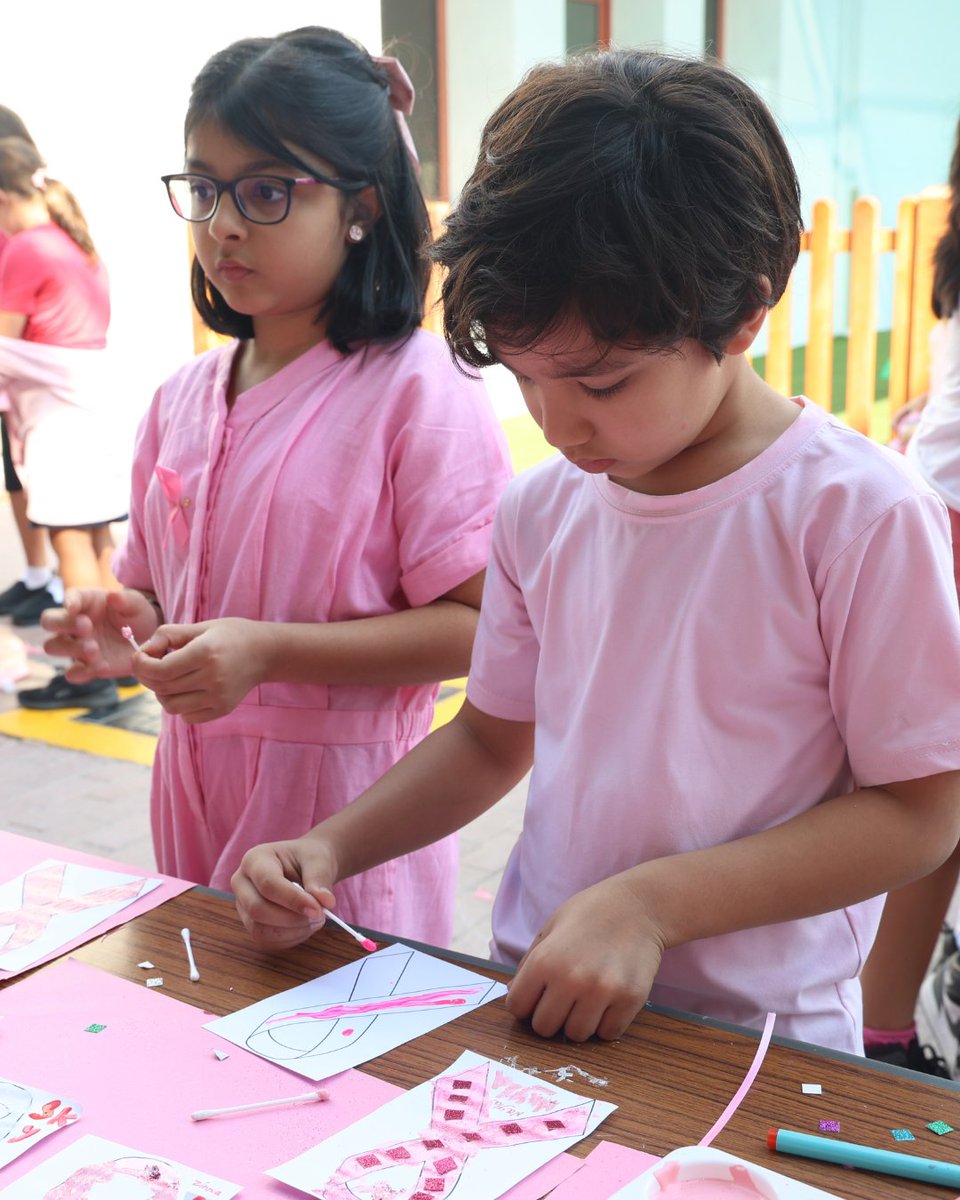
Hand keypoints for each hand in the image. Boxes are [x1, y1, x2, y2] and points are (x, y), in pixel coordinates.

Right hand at [41, 589, 158, 681]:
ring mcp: (76, 645)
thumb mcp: (136, 604)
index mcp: (85, 602)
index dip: (69, 602)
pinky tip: (103, 667)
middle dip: (62, 624)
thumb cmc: (137, 615)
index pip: (69, 598)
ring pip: (53, 646)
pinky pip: (72, 673)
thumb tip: (113, 596)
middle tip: (87, 627)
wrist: (148, 639)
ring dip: (70, 648)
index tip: (74, 608)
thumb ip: (125, 600)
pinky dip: (83, 672)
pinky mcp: (86, 666)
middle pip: (49, 621)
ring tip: (94, 649)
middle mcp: (74, 623)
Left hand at [135, 617, 264, 722]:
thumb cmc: (230, 635)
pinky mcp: (223, 709)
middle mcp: (213, 678)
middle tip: (151, 665)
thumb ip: (168, 635)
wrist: (266, 653)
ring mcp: (219, 697)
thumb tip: (142, 651)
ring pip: (171, 706)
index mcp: (206, 653)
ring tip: (170, 678)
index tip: (139, 657)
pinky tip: (187, 689)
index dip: (141, 665)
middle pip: (162, 688)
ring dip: (162, 693)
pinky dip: (179, 705)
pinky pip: (187, 716)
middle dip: (148, 677)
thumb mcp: (201, 626)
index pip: (160, 670)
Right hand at [232, 838, 337, 948]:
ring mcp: (243, 905)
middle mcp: (242, 882)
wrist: (307, 866)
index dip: (293, 900)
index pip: (268, 884)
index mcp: (255, 860)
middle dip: (292, 919)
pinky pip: (266, 940)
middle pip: (258, 909)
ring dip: (292, 931)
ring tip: (316, 920)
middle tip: (320, 915)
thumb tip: (326, 902)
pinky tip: (306, 926)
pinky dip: (290, 938)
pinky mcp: (251, 923)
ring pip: (260, 930)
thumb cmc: (309, 859)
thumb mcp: (318, 861)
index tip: (318, 910)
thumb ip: (319, 880)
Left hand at [505, 875, 665, 1041]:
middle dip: (550, 1017)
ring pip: (576, 1035)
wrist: (638, 905)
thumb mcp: (550, 928)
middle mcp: (570, 979)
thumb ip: (529, 963)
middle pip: (544, 1028)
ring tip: (587, 998)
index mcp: (544, 960)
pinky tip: (609, 1000)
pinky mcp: (630, 999)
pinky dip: (606, 1023)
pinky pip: (608, 1033)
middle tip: (563, 999)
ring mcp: (602, 991)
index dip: (525, 1003)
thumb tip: (513, 995)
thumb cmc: (590, 913)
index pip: (517, 1007)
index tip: (538, 996)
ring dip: (578, 1022)